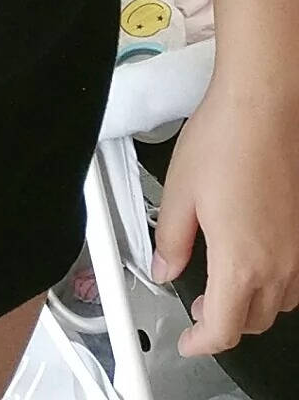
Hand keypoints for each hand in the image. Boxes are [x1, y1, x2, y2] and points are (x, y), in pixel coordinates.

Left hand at [151, 74, 298, 355]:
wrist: (264, 106)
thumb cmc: (226, 139)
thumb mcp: (179, 192)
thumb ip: (170, 240)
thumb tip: (165, 268)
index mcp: (240, 262)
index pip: (223, 329)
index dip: (200, 343)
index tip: (188, 341)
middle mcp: (276, 264)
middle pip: (254, 322)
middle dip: (224, 324)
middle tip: (199, 309)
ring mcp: (297, 249)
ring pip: (280, 304)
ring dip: (252, 305)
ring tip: (226, 286)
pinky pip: (295, 279)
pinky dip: (276, 285)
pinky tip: (256, 262)